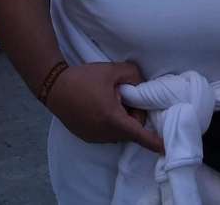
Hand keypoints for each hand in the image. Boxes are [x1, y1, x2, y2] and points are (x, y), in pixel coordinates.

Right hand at [46, 61, 164, 152]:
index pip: (138, 134)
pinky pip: (108, 133)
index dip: (153, 142)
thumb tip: (143, 87)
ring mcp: (95, 138)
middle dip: (134, 114)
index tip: (165, 148)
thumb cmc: (84, 78)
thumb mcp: (112, 71)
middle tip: (123, 94)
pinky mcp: (87, 137)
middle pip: (130, 129)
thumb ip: (133, 76)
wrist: (55, 87)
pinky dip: (110, 122)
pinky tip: (100, 106)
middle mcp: (104, 133)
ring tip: (109, 99)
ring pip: (119, 132)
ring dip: (122, 119)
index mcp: (112, 118)